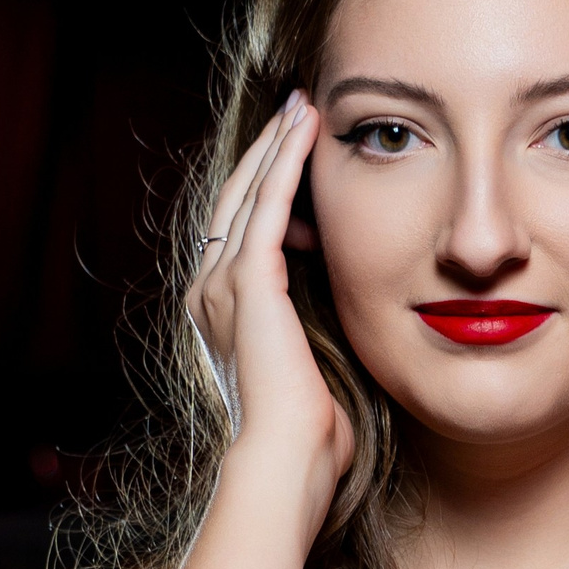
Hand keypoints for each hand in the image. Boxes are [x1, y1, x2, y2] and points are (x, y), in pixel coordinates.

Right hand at [186, 93, 351, 520]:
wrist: (288, 460)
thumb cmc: (311, 437)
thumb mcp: (317, 367)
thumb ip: (321, 330)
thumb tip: (359, 311)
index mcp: (222, 313)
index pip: (243, 232)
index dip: (268, 189)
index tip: (298, 156)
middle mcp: (210, 292)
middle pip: (237, 201)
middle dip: (267, 153)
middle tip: (297, 110)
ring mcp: (222, 285)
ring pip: (249, 194)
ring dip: (277, 146)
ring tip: (304, 107)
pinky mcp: (248, 282)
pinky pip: (267, 206)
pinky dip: (285, 163)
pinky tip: (306, 130)